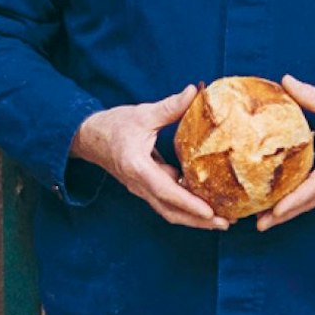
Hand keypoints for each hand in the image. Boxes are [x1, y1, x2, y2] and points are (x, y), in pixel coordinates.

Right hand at [69, 85, 228, 229]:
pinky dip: (186, 206)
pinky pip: (167, 201)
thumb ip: (169, 107)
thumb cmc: (113, 125)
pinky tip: (206, 202)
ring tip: (221, 219)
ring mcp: (141, 188)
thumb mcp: (142, 114)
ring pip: (169, 209)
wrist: (88, 137)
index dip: (189, 203)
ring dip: (194, 217)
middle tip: (226, 223)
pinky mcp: (146, 186)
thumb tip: (194, 92)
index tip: (210, 212)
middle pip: (170, 210)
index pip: (166, 191)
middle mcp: (139, 184)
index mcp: (137, 167)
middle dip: (198, 221)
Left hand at [258, 75, 314, 230]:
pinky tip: (285, 204)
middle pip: (312, 202)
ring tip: (265, 220)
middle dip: (285, 215)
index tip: (276, 211)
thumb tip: (285, 81)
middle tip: (260, 224)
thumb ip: (310, 95)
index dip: (295, 200)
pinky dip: (302, 203)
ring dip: (292, 212)